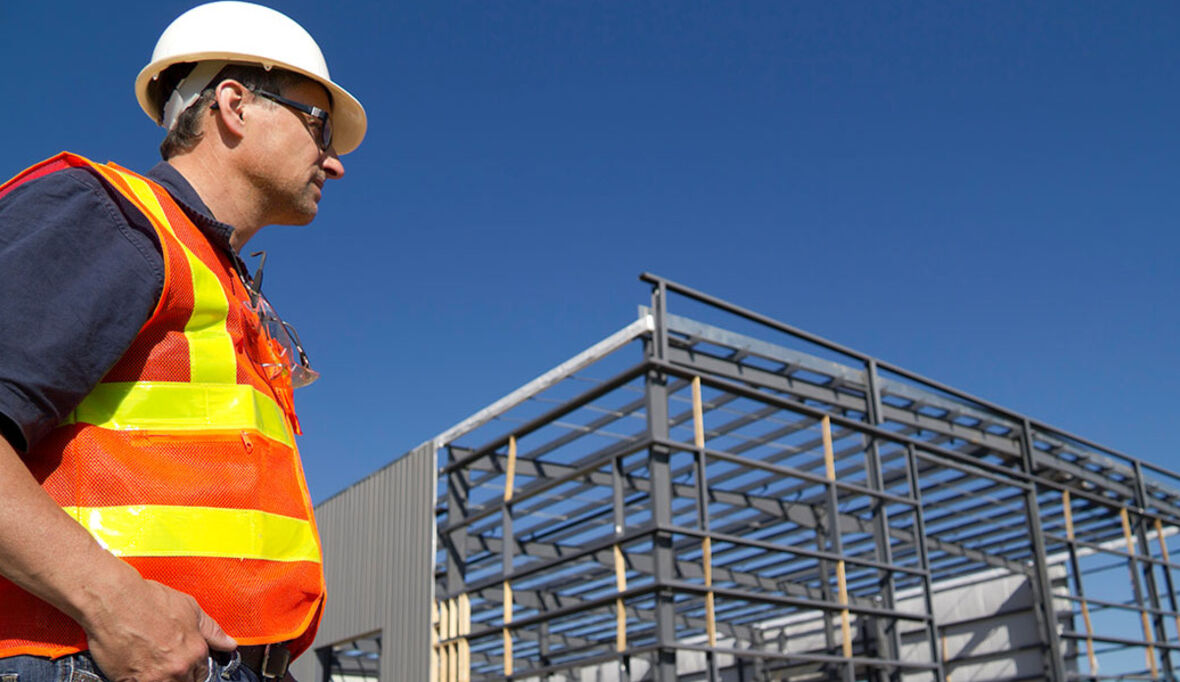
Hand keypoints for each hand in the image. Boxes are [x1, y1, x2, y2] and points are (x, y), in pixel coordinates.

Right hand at [84, 577, 236, 681]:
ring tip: (151, 665)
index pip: (202, 673)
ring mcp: (154, 678)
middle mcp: (178, 668)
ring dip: (162, 679)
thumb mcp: (190, 608)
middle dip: (179, 675)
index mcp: (196, 651)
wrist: (114, 600)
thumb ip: (211, 630)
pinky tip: (136, 670)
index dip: (193, 667)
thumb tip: (230, 644)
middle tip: (165, 661)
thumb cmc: (149, 600)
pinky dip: (141, 681)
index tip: (184, 662)